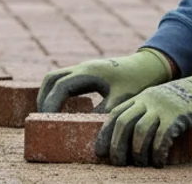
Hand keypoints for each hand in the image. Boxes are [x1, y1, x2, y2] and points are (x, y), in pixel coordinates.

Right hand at [37, 48, 172, 113]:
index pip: (60, 86)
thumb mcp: (123, 100)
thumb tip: (87, 127)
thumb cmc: (138, 82)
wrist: (149, 65)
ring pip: (55, 77)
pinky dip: (58, 91)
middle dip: (43, 97)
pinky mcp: (87, 72)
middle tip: (42, 116)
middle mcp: (81, 67)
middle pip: (51, 78)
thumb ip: (104, 112)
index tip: (46, 118)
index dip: (50, 102)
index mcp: (87, 72)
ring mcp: (83, 68)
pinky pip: (64, 79)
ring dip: (48, 93)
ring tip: (48, 112)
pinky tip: (63, 105)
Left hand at [96, 72, 191, 166]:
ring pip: (141, 130)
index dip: (105, 134)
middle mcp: (146, 101)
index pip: (115, 115)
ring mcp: (161, 107)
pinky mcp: (177, 116)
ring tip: (139, 164)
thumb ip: (142, 115)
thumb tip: (127, 142)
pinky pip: (163, 135)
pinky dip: (157, 150)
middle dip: (117, 145)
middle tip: (117, 162)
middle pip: (123, 123)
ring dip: (137, 150)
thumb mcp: (156, 104)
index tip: (100, 152)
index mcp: (138, 98)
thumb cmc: (179, 103)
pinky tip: (158, 161)